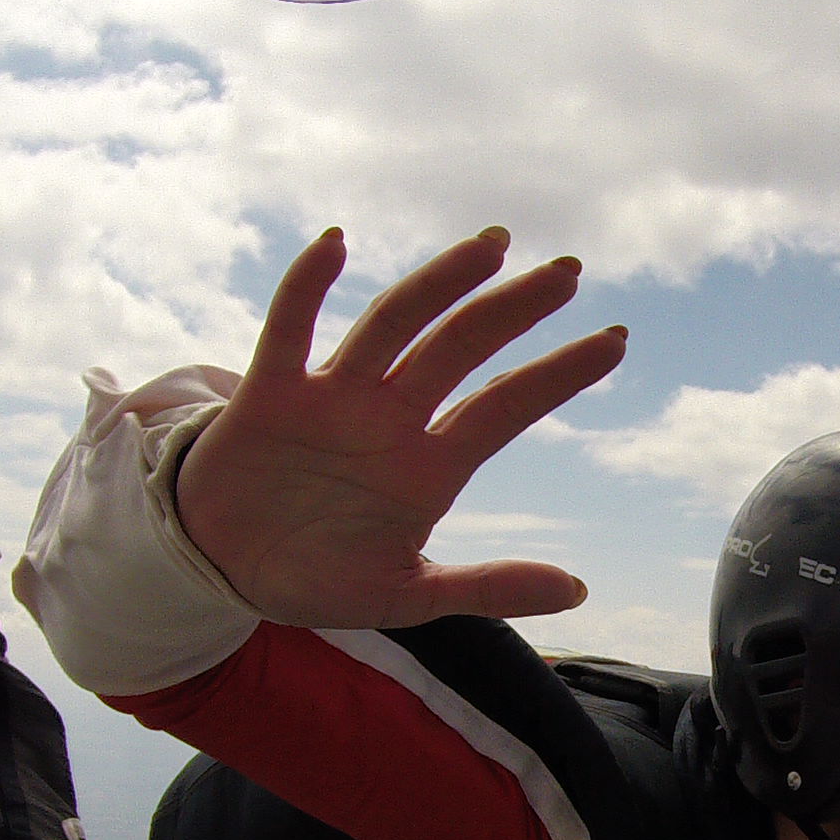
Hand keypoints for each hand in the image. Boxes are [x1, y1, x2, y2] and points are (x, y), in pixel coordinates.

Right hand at [178, 228, 626, 627]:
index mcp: (429, 465)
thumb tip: (580, 590)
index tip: (616, 340)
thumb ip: (488, 587)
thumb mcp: (407, 595)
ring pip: (393, 324)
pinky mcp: (270, 393)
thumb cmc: (316, 577)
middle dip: (514, 309)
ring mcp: (332, 398)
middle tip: (570, 271)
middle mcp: (389, 417)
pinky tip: (336, 244)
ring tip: (491, 248)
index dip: (559, 374)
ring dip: (439, 283)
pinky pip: (290, 329)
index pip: (507, 405)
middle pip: (462, 347)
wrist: (224, 572)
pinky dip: (309, 286)